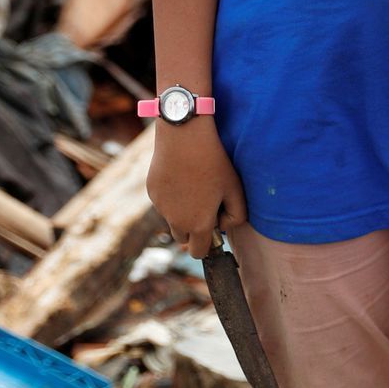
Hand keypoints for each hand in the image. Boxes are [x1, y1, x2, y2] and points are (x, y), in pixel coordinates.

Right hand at [146, 119, 247, 258]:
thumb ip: (236, 216)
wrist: (184, 135)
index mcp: (198, 224)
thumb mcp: (235, 188)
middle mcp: (176, 221)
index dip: (208, 244)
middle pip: (183, 239)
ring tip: (194, 184)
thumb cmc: (214, 161)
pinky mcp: (151, 192)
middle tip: (205, 205)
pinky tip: (181, 174)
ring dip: (181, 212)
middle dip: (193, 230)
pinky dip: (171, 196)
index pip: (199, 252)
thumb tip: (223, 226)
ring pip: (172, 219)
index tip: (214, 227)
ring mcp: (161, 207)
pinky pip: (163, 202)